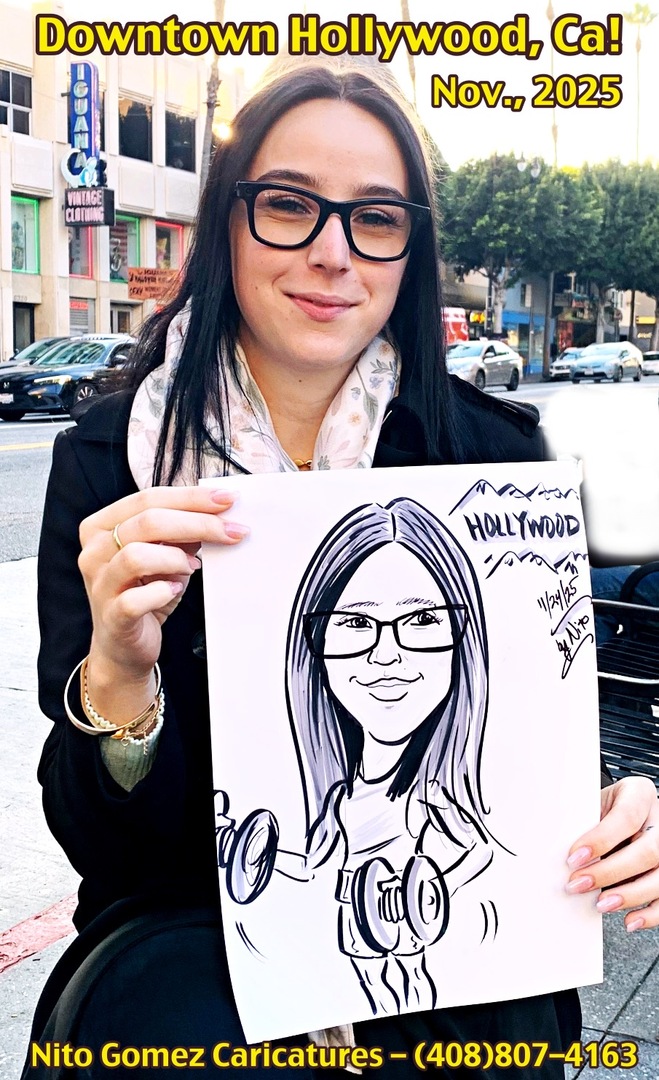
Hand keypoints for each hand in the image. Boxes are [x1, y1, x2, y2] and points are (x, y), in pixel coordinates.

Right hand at [77, 486, 247, 720]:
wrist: (123, 647)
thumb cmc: (145, 593)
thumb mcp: (165, 556)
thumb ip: (182, 532)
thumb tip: (219, 512)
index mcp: (102, 526)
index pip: (147, 498)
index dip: (190, 498)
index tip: (227, 499)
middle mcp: (93, 551)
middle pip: (147, 521)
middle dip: (197, 522)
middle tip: (232, 530)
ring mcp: (99, 584)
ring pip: (136, 555)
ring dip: (175, 557)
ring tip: (194, 566)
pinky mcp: (110, 616)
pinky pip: (135, 600)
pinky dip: (162, 592)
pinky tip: (175, 591)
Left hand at [566, 777, 658, 930]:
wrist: (618, 815)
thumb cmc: (603, 810)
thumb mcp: (594, 805)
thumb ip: (585, 825)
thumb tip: (567, 856)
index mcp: (640, 794)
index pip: (626, 817)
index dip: (600, 839)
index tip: (574, 857)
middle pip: (648, 850)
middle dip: (610, 872)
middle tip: (580, 884)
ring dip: (631, 895)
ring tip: (602, 904)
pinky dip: (651, 913)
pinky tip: (631, 919)